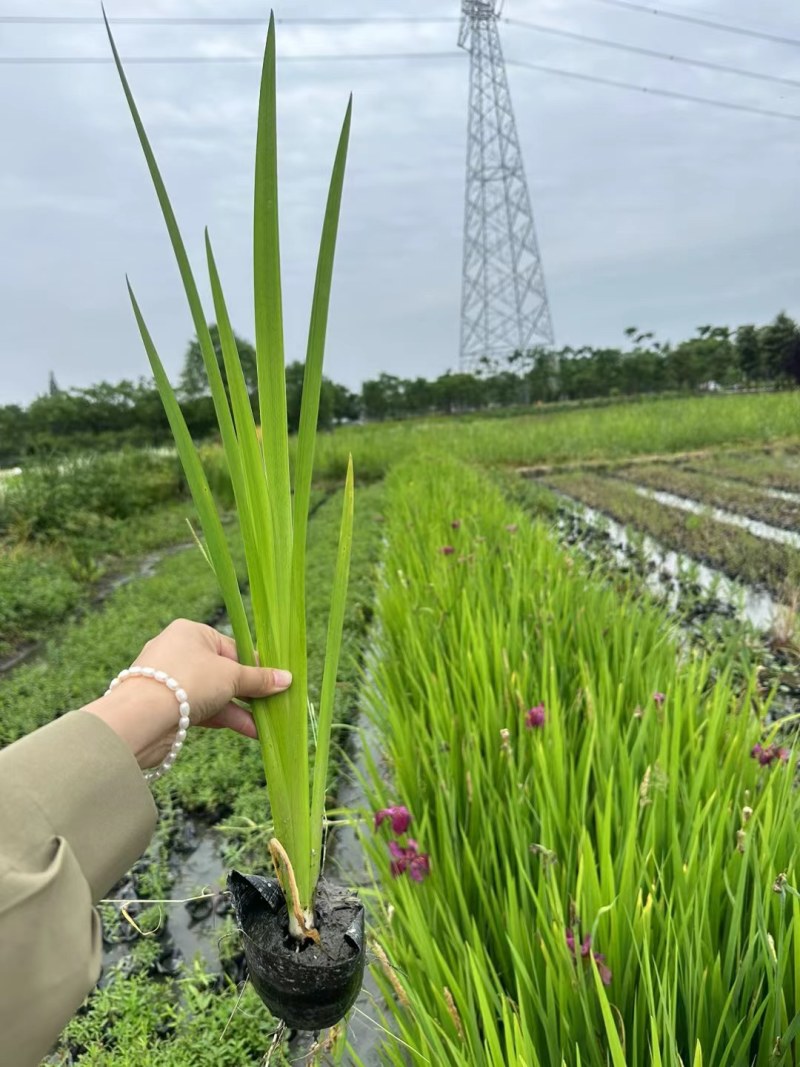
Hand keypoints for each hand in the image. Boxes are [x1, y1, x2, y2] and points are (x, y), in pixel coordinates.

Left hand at [82, 619, 291, 769]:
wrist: (140, 718)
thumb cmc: (188, 681)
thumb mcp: (231, 677)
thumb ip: (258, 679)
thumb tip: (287, 679)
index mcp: (192, 632)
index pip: (232, 647)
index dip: (255, 666)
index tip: (275, 681)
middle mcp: (179, 652)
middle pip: (224, 671)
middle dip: (249, 692)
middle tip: (275, 704)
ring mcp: (171, 680)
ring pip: (214, 693)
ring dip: (241, 709)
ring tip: (267, 725)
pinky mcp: (167, 706)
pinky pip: (203, 709)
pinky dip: (225, 718)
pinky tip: (250, 731)